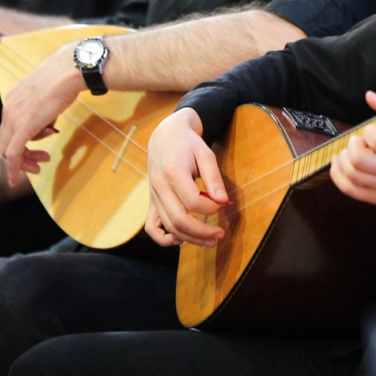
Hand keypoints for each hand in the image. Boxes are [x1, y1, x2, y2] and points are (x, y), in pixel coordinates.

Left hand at [0, 45, 80, 185]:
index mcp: (12, 98)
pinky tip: (14, 181)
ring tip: (45, 160)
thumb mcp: (49, 93)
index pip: (9, 128)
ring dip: (25, 161)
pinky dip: (13, 169)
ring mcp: (13, 118)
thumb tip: (48, 120)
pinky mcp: (22, 128)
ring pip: (9, 150)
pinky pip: (13, 155)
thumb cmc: (65, 77)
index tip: (39, 147)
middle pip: (6, 140)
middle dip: (22, 154)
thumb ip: (42, 108)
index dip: (20, 141)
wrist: (69, 70)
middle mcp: (8, 108)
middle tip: (43, 159)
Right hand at [145, 107, 226, 246]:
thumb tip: (223, 201)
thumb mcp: (205, 153)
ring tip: (210, 240)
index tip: (223, 202)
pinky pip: (151, 227)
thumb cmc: (188, 143)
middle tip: (220, 234)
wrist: (165, 135)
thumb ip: (214, 177)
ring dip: (190, 239)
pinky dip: (164, 239)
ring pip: (168, 227)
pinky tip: (181, 239)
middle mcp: (159, 187)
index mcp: (173, 173)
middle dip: (203, 232)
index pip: (193, 202)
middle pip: (179, 221)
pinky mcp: (152, 201)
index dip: (212, 208)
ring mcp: (153, 196)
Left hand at [328, 90, 375, 212]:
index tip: (371, 131)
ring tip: (347, 152)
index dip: (368, 131)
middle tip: (357, 142)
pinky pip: (351, 190)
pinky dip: (338, 177)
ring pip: (352, 174)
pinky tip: (339, 166)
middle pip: (359, 159)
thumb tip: (370, 96)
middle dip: (352, 145)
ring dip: (343, 160)